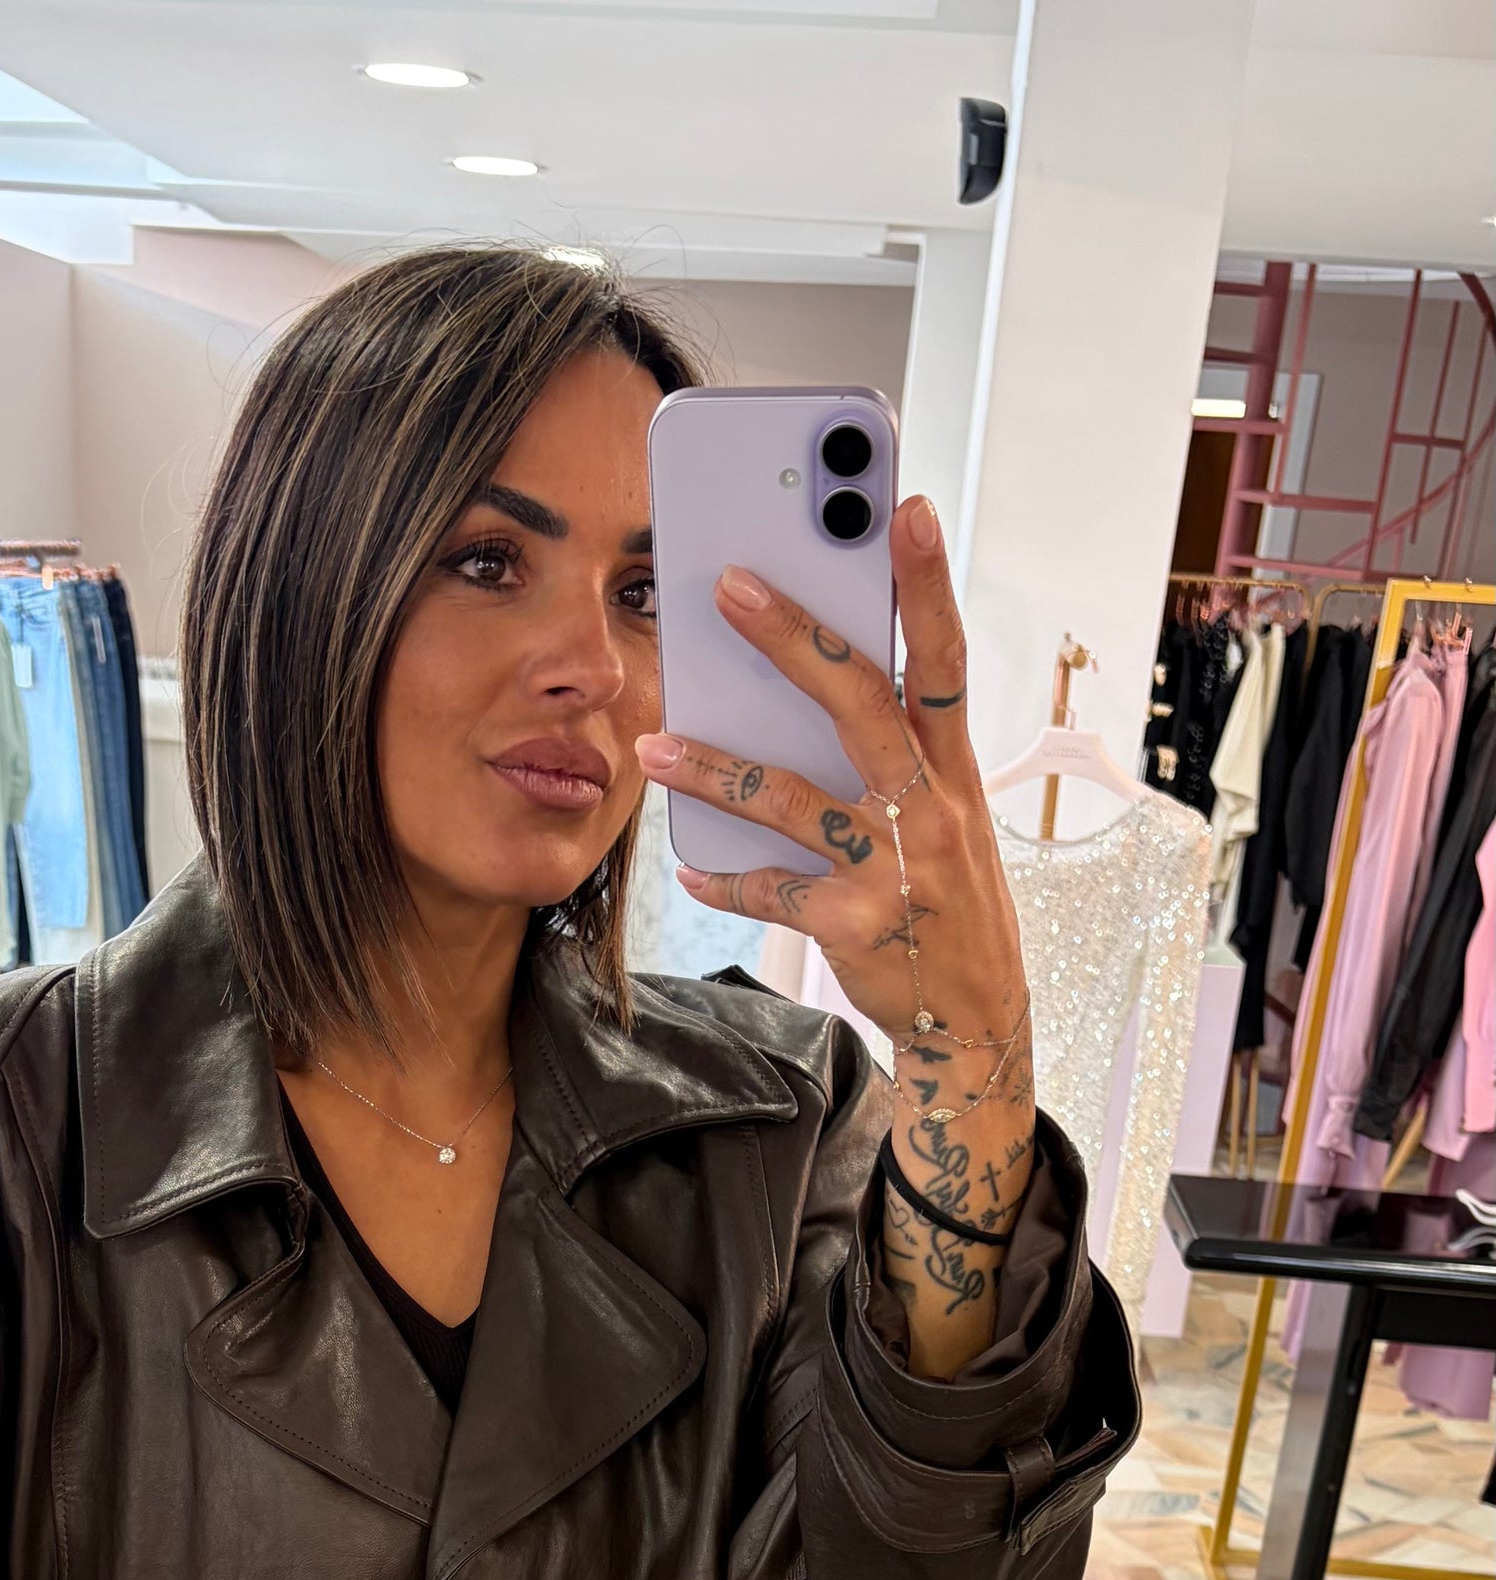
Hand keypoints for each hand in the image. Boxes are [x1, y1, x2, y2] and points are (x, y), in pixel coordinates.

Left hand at [634, 495, 1036, 1379]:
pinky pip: (773, 891)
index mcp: (953, 768)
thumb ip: (896, 751)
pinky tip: (687, 865)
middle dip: (795, 637)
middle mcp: (930, 807)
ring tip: (653, 742)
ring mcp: (892, 867)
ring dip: (716, 767)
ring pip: (793, 800)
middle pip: (860, 702)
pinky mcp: (854, 924)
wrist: (976, 1019)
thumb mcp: (944, 816)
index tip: (906, 511)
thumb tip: (814, 680)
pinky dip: (727, 879)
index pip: (944, 658)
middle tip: (730, 584)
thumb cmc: (947, 900)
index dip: (927, 584)